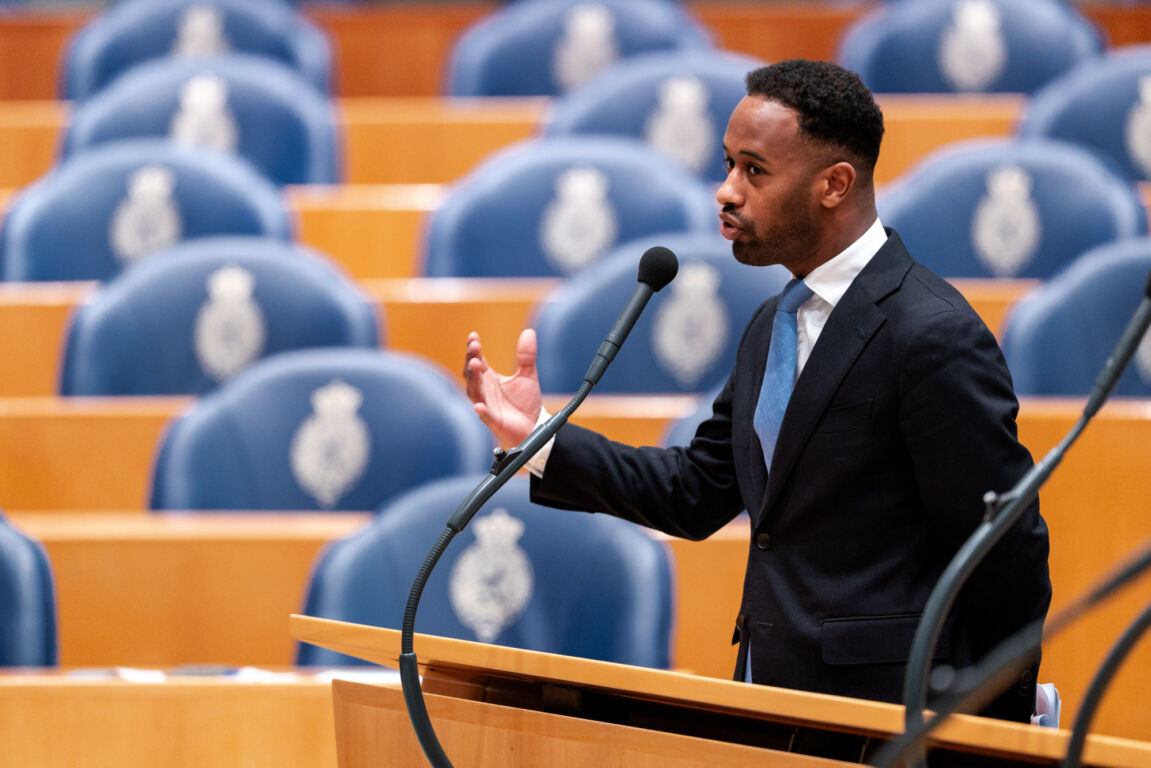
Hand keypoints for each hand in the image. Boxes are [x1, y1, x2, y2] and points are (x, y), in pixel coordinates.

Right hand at [464, 329, 540, 447]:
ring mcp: (487, 405)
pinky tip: (479, 406)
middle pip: (472, 374)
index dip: (474, 348)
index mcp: (489, 378)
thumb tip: (529, 332)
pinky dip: (482, 410)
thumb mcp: (528, 375)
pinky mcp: (494, 421)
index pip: (477, 360)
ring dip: (474, 379)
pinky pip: (486, 415)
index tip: (474, 336)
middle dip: (472, 359)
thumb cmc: (524, 402)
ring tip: (474, 364)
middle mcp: (484, 391)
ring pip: (475, 392)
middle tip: (474, 347)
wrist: (532, 426)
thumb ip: (526, 355)